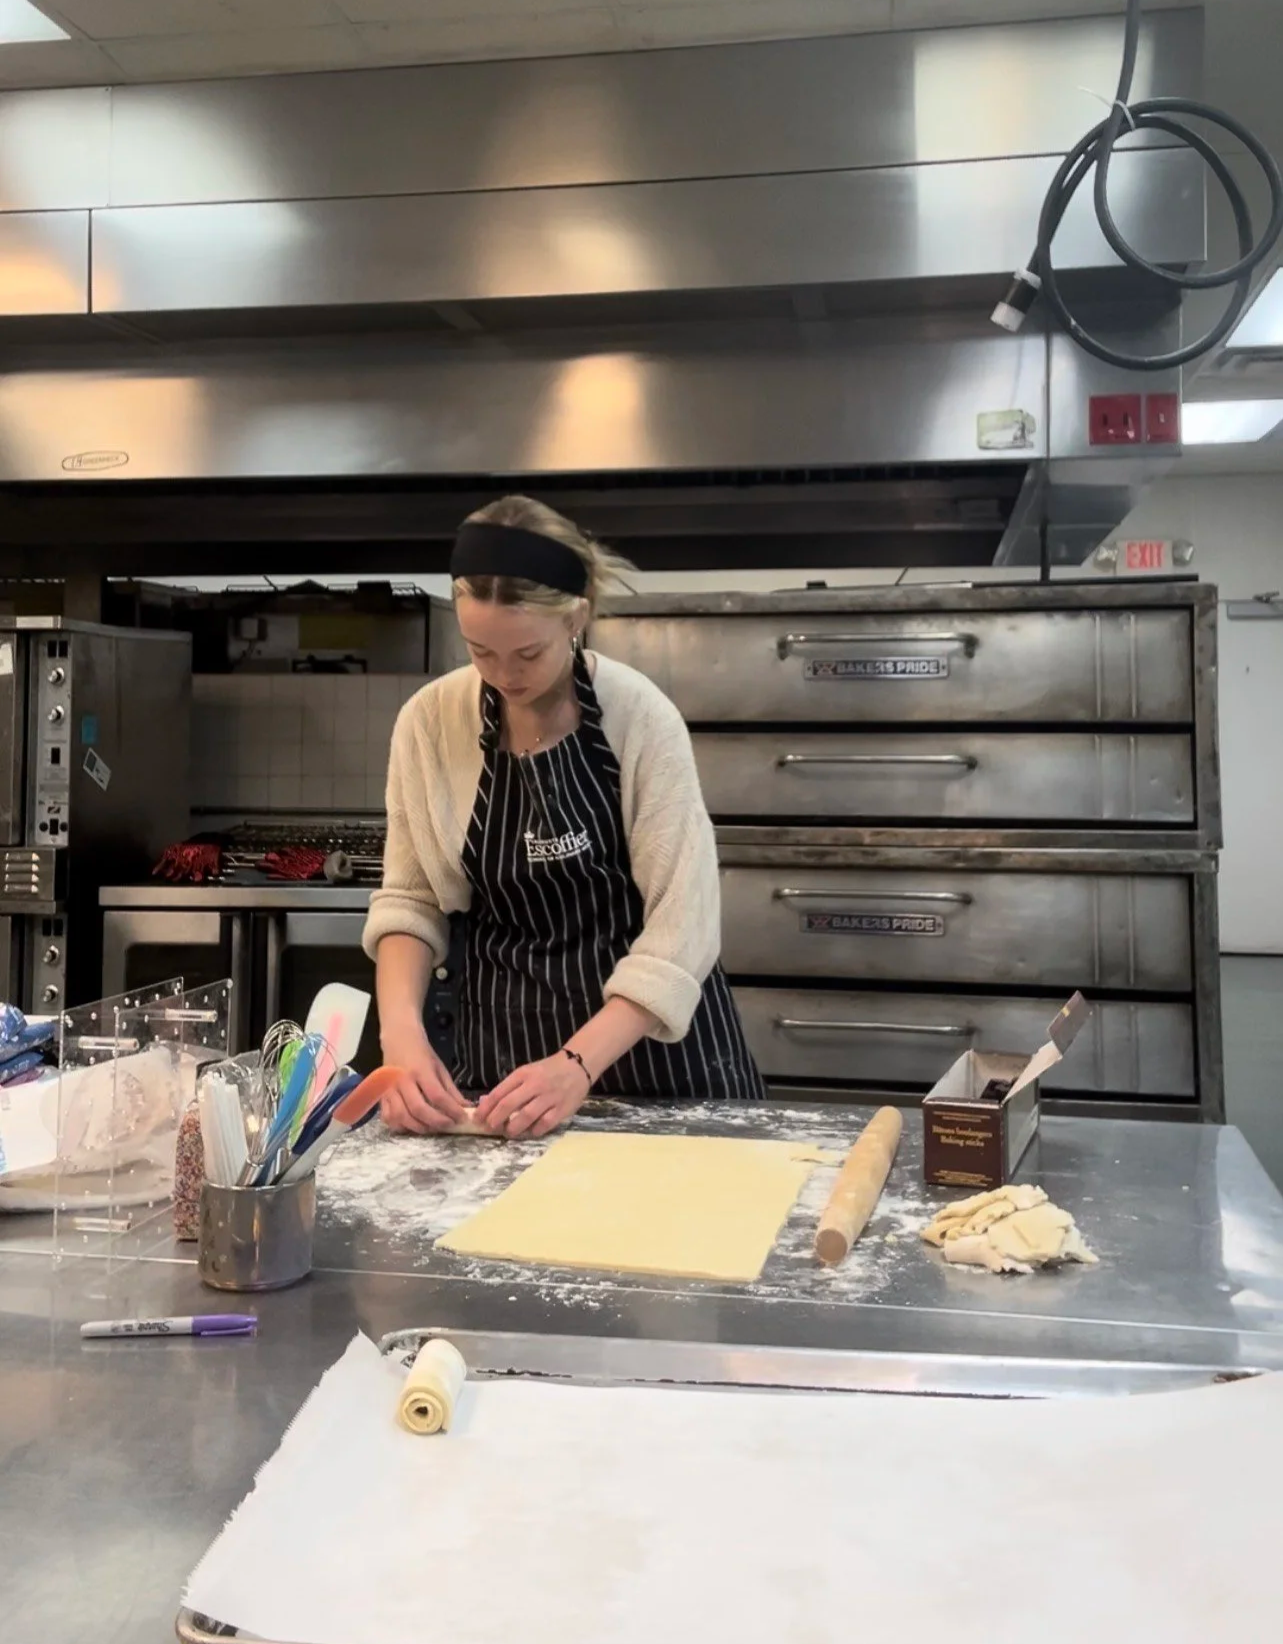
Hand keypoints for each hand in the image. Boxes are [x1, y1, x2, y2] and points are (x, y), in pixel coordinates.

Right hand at [378, 1026, 471, 1134]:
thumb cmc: (421, 1053)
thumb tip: (465, 1108)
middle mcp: (402, 1080)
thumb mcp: (440, 1068)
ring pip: (401, 1116)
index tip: (462, 1118)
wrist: (398, 1039)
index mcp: (420, 1070)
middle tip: (449, 1126)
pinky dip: (400, 1126)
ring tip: (433, 1128)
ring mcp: (388, 1089)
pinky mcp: (380, 1096)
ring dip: (419, 1127)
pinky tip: (413, 1125)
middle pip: (418, 1109)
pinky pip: (388, 1117)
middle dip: (436, 1122)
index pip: (437, 1095)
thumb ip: (451, 1090)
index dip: (451, 1110)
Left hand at [476, 1053, 590, 1138]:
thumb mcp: (526, 1072)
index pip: (499, 1092)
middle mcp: (535, 1085)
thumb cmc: (548, 1070)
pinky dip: (535, 1130)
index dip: (486, 1108)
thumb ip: (508, 1088)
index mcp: (523, 1074)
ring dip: (513, 1127)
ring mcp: (549, 1097)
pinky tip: (530, 1132)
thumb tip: (486, 1103)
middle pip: (509, 1104)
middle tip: (490, 1128)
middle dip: (496, 1119)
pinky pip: (545, 1124)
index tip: (477, 1119)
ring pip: (526, 1116)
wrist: (578, 1066)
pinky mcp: (562, 1109)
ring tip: (508, 1133)